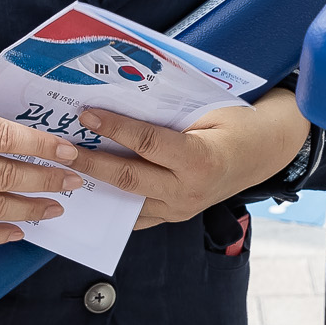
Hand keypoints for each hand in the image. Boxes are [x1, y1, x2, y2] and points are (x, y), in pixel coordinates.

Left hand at [69, 88, 307, 228]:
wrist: (264, 153)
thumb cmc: (237, 124)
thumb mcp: (208, 112)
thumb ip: (168, 117)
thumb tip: (120, 107)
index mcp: (200, 160)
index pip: (148, 143)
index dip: (115, 128)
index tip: (87, 115)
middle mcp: (188, 191)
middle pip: (129, 177)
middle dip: (91, 162)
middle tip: (61, 148)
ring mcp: (180, 209)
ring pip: (128, 199)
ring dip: (95, 184)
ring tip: (66, 169)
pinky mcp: (174, 217)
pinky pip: (136, 214)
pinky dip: (111, 202)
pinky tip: (88, 189)